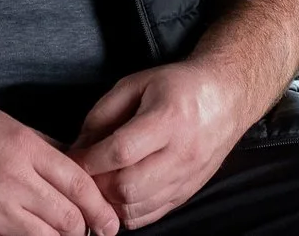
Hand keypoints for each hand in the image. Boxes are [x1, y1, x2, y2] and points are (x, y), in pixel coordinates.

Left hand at [69, 60, 254, 228]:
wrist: (225, 98)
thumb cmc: (178, 86)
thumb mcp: (135, 83)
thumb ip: (103, 113)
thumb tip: (79, 147)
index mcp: (168, 118)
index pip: (121, 151)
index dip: (90, 159)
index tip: (73, 158)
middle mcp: (181, 153)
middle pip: (129, 187)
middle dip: (98, 184)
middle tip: (85, 173)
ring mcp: (187, 177)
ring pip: (138, 207)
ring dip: (110, 202)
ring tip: (100, 183)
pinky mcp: (188, 192)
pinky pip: (152, 215)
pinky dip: (128, 212)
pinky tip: (119, 195)